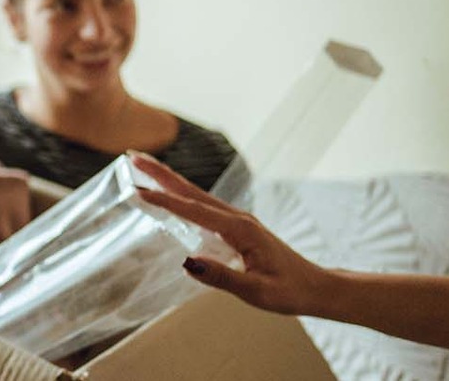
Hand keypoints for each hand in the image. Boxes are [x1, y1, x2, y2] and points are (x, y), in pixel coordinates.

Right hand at [129, 152, 339, 315]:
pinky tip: (171, 194)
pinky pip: (202, 206)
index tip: (136, 191)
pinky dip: (182, 195)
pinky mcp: (237, 227)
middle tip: (132, 157)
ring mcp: (238, 221)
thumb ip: (222, 277)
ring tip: (143, 168)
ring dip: (168, 180)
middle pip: (191, 191)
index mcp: (240, 229)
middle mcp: (237, 218)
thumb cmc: (289, 291)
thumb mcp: (256, 291)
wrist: (316, 287)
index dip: (164, 201)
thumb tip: (186, 263)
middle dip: (160, 173)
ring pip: (196, 195)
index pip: (193, 211)